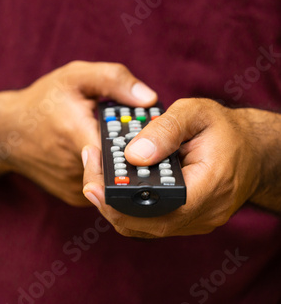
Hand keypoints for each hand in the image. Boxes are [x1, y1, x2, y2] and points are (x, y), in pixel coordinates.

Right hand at [7, 61, 156, 205]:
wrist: (6, 134)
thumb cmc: (41, 102)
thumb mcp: (75, 77)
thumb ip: (113, 80)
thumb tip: (149, 98)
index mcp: (80, 135)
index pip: (127, 149)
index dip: (147, 141)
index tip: (154, 130)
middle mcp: (79, 168)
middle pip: (124, 164)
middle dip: (135, 149)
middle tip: (137, 133)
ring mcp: (76, 187)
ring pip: (115, 177)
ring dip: (121, 162)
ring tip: (116, 142)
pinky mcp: (74, 197)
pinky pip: (103, 186)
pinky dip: (106, 172)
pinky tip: (99, 155)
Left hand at [82, 98, 267, 236]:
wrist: (252, 149)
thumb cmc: (223, 129)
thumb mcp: (196, 114)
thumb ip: (165, 131)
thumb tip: (132, 156)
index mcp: (208, 187)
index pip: (158, 209)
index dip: (121, 202)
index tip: (95, 181)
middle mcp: (201, 214)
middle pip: (142, 224)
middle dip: (107, 201)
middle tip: (89, 169)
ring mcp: (193, 222)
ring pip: (141, 227)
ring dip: (112, 205)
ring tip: (95, 171)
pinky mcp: (185, 221)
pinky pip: (147, 223)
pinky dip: (125, 207)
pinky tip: (111, 183)